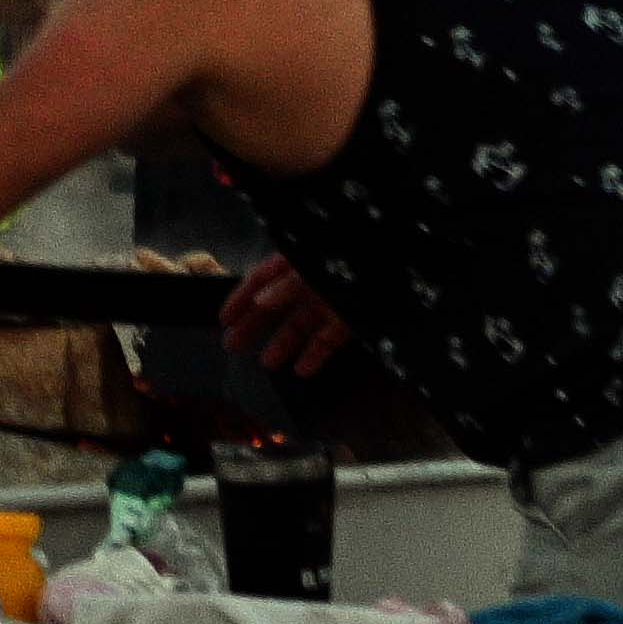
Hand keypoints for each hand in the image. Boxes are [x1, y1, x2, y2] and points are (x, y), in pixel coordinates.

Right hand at [219, 257, 352, 374]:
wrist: (400, 256)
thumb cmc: (351, 254)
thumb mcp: (314, 264)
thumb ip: (288, 282)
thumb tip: (260, 301)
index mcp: (299, 259)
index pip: (262, 278)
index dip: (241, 298)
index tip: (223, 320)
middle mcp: (311, 279)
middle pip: (278, 304)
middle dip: (255, 325)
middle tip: (232, 346)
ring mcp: (332, 298)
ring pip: (302, 323)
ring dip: (285, 343)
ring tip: (268, 362)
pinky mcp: (352, 316)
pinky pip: (330, 337)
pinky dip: (316, 353)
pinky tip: (302, 369)